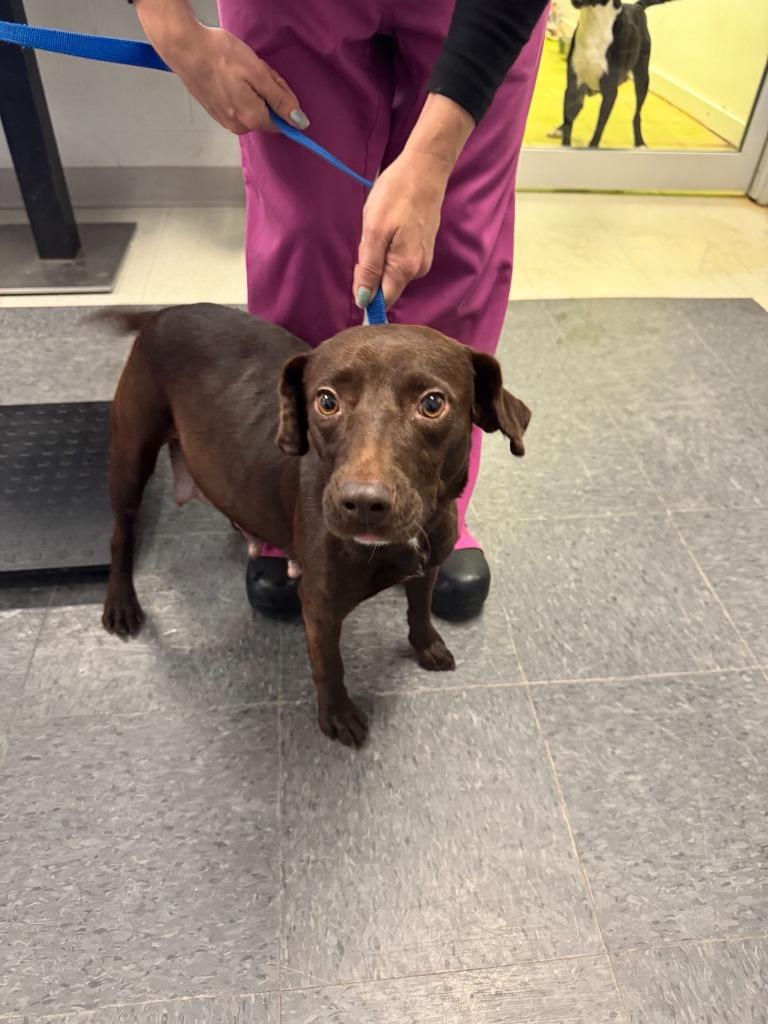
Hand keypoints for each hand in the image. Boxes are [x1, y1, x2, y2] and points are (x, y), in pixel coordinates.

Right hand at [136, 3, 307, 133]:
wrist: (185, 48)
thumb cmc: (221, 55)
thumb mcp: (258, 73)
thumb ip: (280, 100)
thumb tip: (301, 122)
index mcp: (252, 119)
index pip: (283, 122)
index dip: (284, 100)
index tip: (273, 81)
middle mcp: (239, 127)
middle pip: (268, 114)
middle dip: (268, 93)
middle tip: (255, 70)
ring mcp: (226, 122)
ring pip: (254, 109)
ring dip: (254, 91)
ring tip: (239, 71)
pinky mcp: (217, 113)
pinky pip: (240, 106)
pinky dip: (241, 91)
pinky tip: (231, 76)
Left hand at [353, 94, 473, 309]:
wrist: (425, 168)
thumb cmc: (397, 195)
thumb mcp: (374, 231)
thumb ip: (369, 269)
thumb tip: (364, 301)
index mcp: (405, 269)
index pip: (382, 300)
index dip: (365, 290)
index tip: (360, 265)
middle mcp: (418, 270)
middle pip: (385, 285)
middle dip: (371, 268)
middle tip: (370, 238)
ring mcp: (423, 259)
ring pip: (390, 271)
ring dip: (378, 255)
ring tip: (382, 228)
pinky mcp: (423, 248)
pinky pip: (398, 259)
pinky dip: (387, 248)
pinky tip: (390, 227)